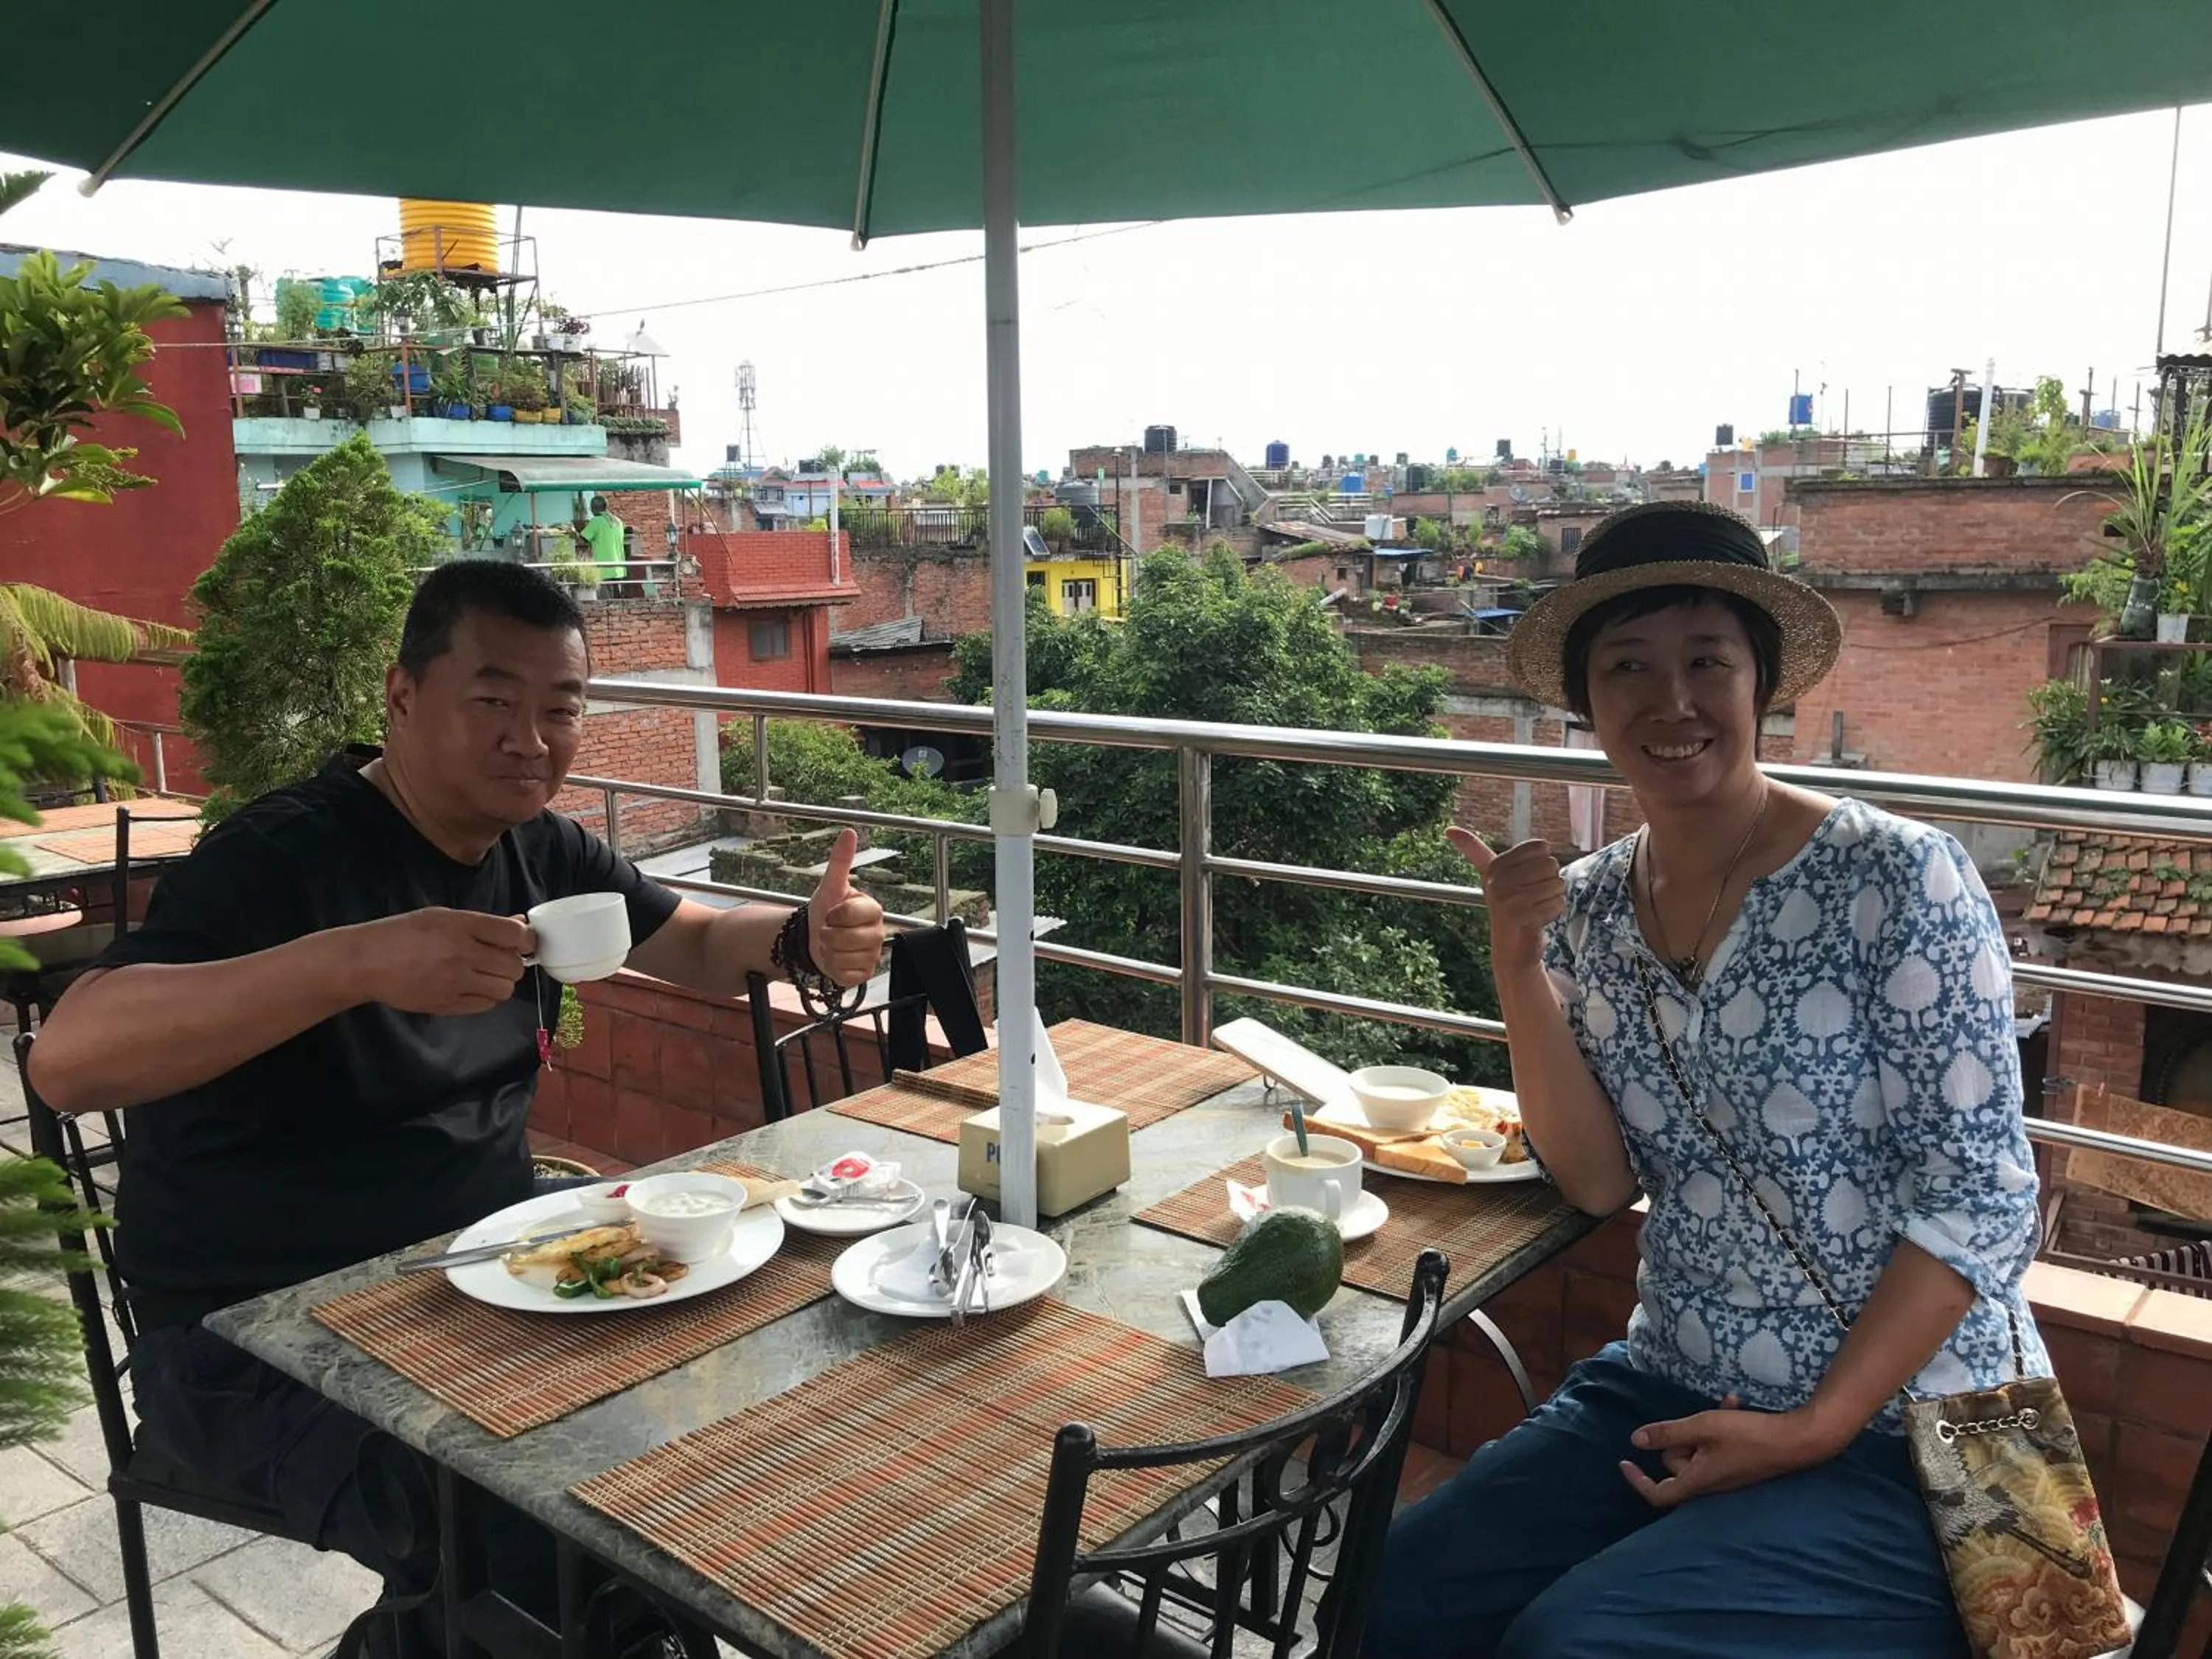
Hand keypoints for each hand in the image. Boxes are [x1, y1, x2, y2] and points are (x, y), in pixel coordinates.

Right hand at [351, 908, 530, 1015]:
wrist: (366, 962)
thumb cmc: (403, 934)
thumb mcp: (443, 917)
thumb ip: (483, 923)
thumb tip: (519, 923)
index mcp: (461, 926)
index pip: (514, 934)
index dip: (525, 939)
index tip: (522, 941)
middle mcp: (461, 954)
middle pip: (514, 965)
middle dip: (512, 962)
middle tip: (498, 959)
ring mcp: (454, 982)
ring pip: (505, 989)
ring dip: (500, 982)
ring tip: (484, 974)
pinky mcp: (447, 1005)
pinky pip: (485, 1005)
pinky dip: (485, 997)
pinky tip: (471, 987)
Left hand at [807, 829, 885, 986]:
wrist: (816, 938)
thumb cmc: (826, 911)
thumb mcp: (830, 886)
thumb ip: (840, 861)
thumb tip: (849, 832)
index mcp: (873, 910)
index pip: (852, 914)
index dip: (834, 915)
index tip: (829, 913)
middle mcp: (878, 933)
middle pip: (847, 939)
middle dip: (828, 935)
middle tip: (828, 930)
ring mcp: (872, 955)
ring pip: (844, 958)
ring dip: (828, 952)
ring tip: (830, 945)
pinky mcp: (864, 975)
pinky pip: (845, 975)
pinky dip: (833, 968)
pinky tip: (834, 959)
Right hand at [1446, 826, 1564, 973]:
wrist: (1510, 947)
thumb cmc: (1507, 905)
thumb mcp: (1490, 875)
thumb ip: (1474, 851)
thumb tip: (1449, 829)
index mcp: (1495, 866)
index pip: (1541, 847)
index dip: (1541, 863)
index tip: (1526, 879)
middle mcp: (1498, 881)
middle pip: (1551, 864)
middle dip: (1549, 881)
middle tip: (1533, 897)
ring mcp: (1509, 899)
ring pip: (1557, 883)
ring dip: (1553, 897)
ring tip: (1536, 908)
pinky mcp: (1523, 916)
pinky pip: (1557, 903)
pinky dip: (1555, 912)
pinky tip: (1540, 920)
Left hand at [1619, 1396, 1843, 1508]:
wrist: (1798, 1441)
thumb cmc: (1748, 1436)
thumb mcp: (1703, 1427)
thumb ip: (1668, 1433)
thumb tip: (1635, 1440)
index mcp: (1697, 1481)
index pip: (1658, 1494)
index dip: (1638, 1481)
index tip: (1623, 1463)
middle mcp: (1710, 1485)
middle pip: (1678, 1465)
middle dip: (1681, 1438)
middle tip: (1696, 1419)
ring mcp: (1726, 1476)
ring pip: (1699, 1450)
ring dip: (1704, 1425)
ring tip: (1724, 1403)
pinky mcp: (1739, 1465)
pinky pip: (1718, 1448)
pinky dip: (1721, 1426)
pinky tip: (1734, 1403)